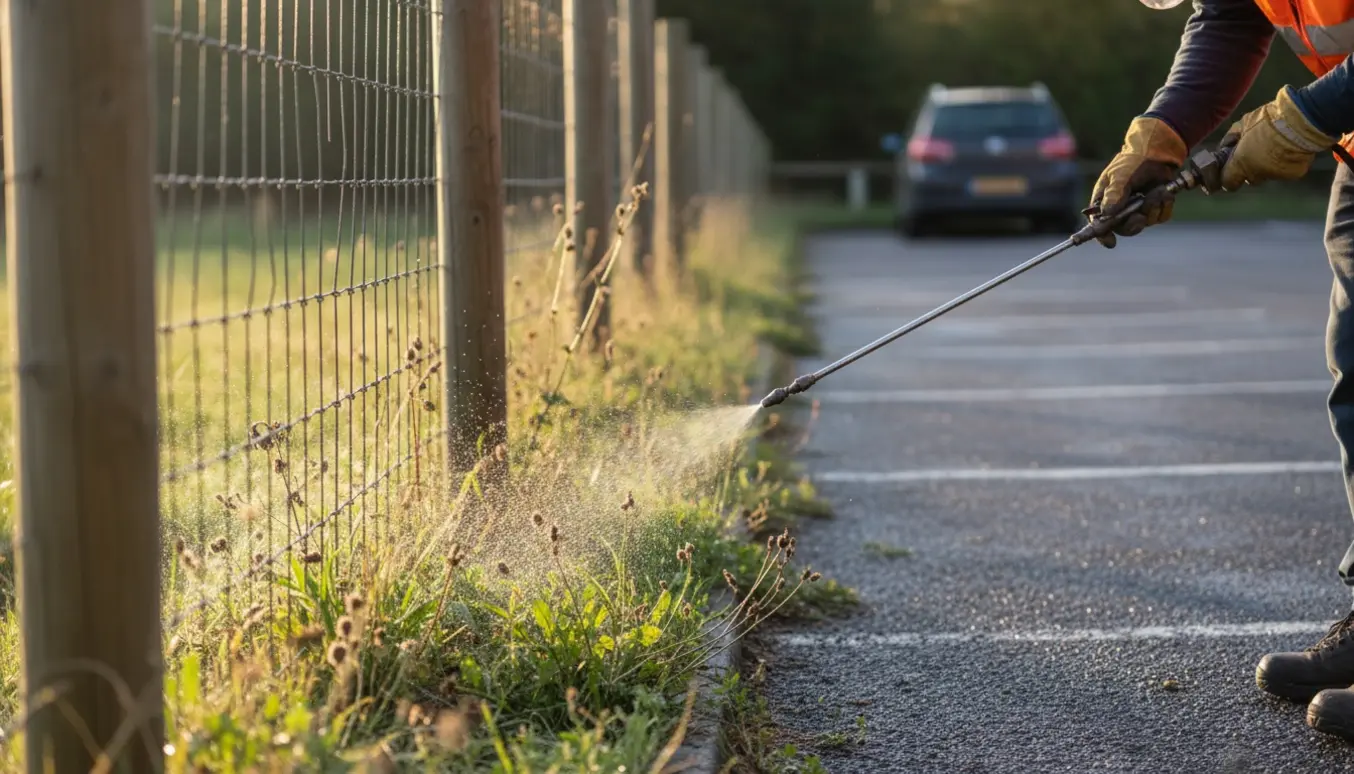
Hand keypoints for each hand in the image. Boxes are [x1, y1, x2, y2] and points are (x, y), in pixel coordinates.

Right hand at [1089, 116, 1187, 247]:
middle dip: (1133, 223)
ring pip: (1145, 223)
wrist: (1157, 152)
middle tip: (1139, 215)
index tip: (1110, 242)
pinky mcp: (1155, 208)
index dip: (1103, 236)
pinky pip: (1160, 217)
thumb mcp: (1120, 176)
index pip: (1099, 225)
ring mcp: (1138, 209)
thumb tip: (1107, 215)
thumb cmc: (1132, 162)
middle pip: (1124, 229)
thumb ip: (1114, 195)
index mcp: (1104, 202)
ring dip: (1152, 209)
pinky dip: (1164, 207)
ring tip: (1156, 193)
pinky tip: (1164, 193)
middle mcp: (1120, 209)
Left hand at [1219, 86, 1337, 190]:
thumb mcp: (1243, 123)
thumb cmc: (1268, 121)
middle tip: (1257, 152)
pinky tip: (1290, 150)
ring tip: (1276, 148)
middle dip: (1251, 169)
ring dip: (1268, 166)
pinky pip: (1286, 172)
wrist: (1300, 122)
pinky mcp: (1293, 174)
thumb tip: (1225, 146)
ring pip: (1268, 175)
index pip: (1228, 183)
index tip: (1231, 169)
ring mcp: (1275, 176)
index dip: (1229, 176)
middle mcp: (1256, 175)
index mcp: (1240, 164)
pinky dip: (1286, 164)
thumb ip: (1232, 137)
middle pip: (1250, 179)